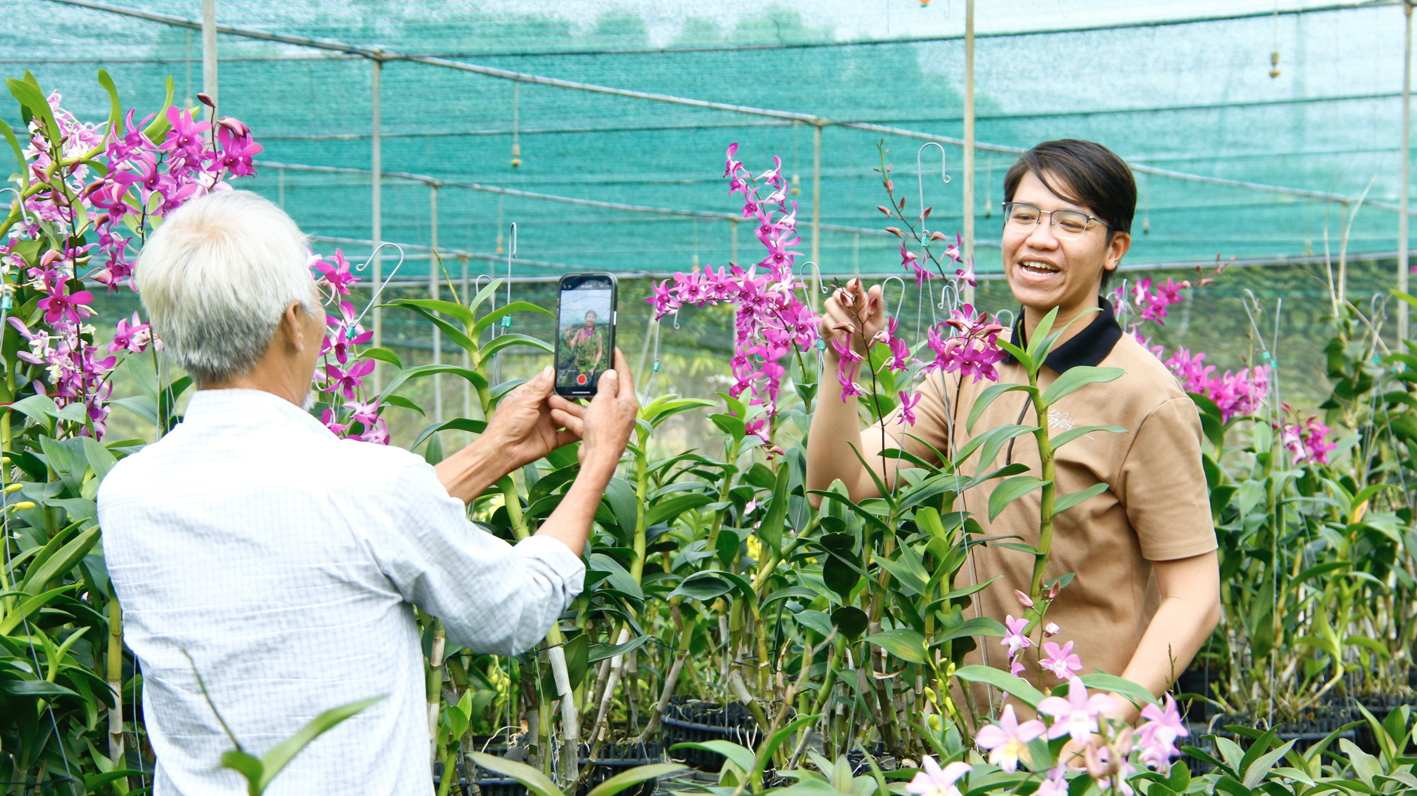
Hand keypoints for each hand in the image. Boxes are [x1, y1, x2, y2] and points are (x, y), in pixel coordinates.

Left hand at [481, 366, 582, 469]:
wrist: (503, 452)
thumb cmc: (507, 424)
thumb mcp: (524, 402)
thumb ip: (540, 388)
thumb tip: (550, 369)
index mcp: (530, 396)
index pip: (548, 384)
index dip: (561, 379)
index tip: (576, 374)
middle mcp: (540, 409)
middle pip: (560, 400)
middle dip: (572, 396)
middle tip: (589, 390)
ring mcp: (547, 424)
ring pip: (567, 416)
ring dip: (576, 412)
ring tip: (592, 407)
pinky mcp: (552, 439)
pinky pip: (568, 434)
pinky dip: (577, 430)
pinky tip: (589, 425)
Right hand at [550, 348, 637, 473]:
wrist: (598, 460)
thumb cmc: (604, 429)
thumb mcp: (604, 401)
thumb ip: (606, 385)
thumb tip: (611, 372)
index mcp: (627, 401)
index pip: (624, 374)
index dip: (618, 360)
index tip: (612, 348)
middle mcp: (619, 411)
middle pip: (603, 391)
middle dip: (586, 384)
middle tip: (578, 370)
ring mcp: (607, 423)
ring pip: (588, 408)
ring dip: (571, 402)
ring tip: (554, 396)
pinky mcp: (596, 433)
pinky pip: (582, 421)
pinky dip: (570, 417)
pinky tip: (554, 411)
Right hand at [820, 278, 886, 359]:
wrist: (854, 355)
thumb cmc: (867, 337)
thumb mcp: (877, 323)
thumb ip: (877, 306)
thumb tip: (875, 287)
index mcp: (858, 302)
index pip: (853, 286)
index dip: (852, 284)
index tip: (853, 287)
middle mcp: (844, 305)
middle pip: (838, 292)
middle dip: (844, 300)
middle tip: (853, 312)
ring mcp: (833, 313)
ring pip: (829, 303)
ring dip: (841, 316)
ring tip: (850, 330)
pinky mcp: (825, 324)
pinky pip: (826, 319)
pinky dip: (836, 328)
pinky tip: (844, 338)